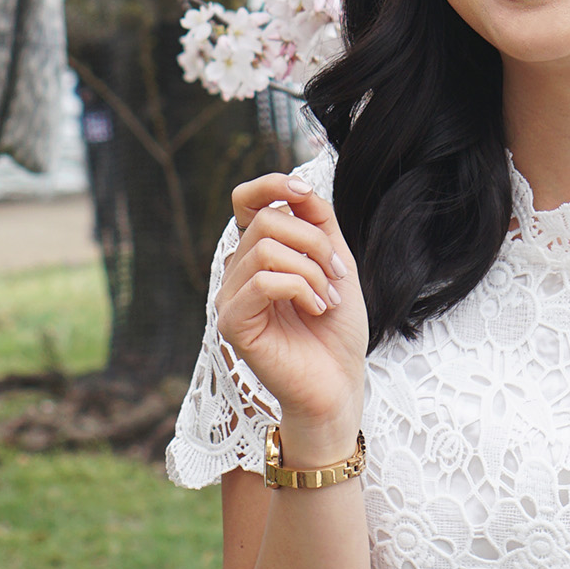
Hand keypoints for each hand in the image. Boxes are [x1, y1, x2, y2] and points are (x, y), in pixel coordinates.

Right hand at [218, 173, 366, 454]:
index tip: (304, 192)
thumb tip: (301, 186)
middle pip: (267, 222)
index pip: (245, 200)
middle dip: (314, 243)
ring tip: (326, 299)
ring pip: (266, 250)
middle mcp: (238, 272)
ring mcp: (230, 298)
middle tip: (335, 276)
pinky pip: (263, 281)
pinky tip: (316, 310)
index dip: (271, 184)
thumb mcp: (336, 263)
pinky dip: (300, 288)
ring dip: (311, 271)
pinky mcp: (233, 323)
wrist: (338, 384)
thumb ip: (318, 223)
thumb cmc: (336, 330)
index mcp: (259, 254)